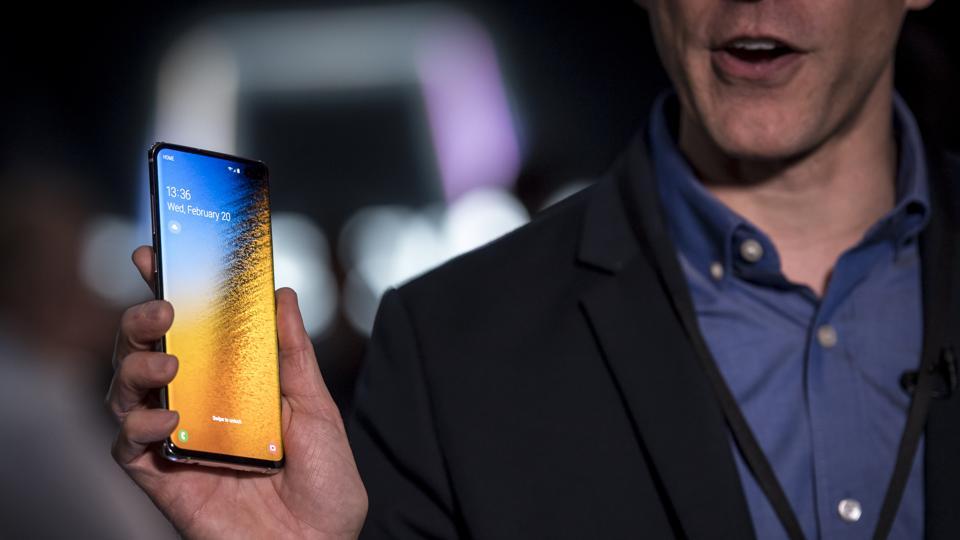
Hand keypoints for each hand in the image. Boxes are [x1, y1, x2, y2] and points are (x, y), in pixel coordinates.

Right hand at [106, 246, 366, 538]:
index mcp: (230, 385)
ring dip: (136, 365)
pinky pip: (126, 444)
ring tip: (170, 361)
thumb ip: (292, 355)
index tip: (155, 254)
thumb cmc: (323, 484)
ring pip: (124, 389)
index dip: (166, 290)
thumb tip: (281, 293)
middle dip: (141, 321)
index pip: (189, 330)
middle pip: (145, 352)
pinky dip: (138, 424)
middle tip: (163, 306)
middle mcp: (196, 407)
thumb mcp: (315, 408)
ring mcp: (175, 440)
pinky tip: (168, 419)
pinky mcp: (161, 477)